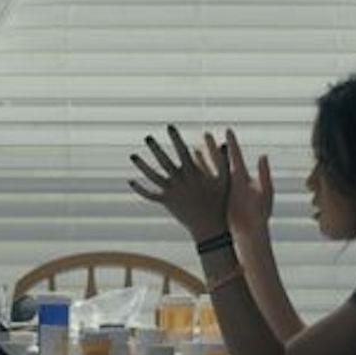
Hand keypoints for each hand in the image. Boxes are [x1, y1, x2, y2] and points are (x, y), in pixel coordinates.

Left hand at [129, 125, 231, 242]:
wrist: (209, 227)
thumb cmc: (219, 203)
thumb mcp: (224, 180)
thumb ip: (223, 160)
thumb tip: (224, 141)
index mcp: (193, 174)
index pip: (182, 151)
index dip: (175, 138)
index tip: (170, 127)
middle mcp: (180, 181)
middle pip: (164, 161)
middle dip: (156, 148)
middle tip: (147, 137)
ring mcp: (171, 192)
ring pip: (153, 177)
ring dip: (142, 166)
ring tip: (133, 155)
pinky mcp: (166, 202)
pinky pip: (150, 195)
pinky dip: (140, 189)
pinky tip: (131, 181)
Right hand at [203, 129, 273, 238]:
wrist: (251, 233)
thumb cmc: (261, 215)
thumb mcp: (265, 195)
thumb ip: (264, 175)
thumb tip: (263, 155)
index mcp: (243, 178)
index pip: (236, 157)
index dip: (231, 143)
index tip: (227, 130)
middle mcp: (231, 180)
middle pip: (220, 161)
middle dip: (212, 148)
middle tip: (205, 134)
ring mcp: (222, 190)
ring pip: (209, 172)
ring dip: (201, 161)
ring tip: (192, 149)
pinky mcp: (215, 200)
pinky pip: (204, 187)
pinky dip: (196, 179)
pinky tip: (187, 173)